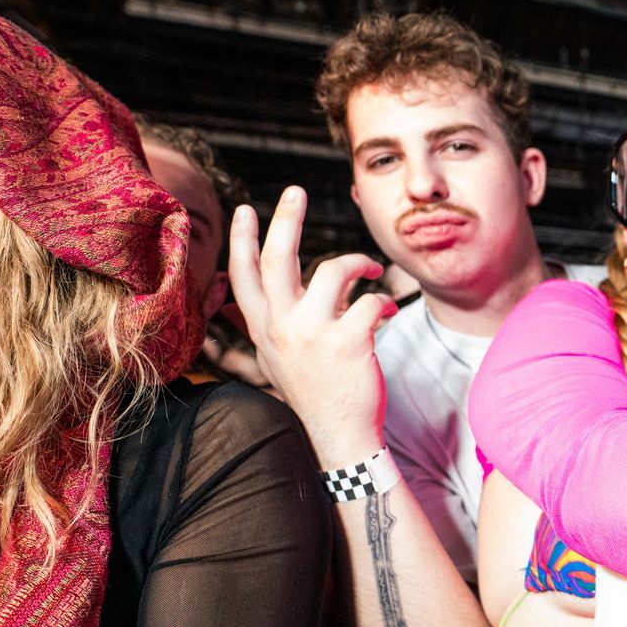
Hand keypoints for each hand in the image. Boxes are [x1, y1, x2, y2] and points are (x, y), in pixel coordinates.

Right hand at [227, 186, 398, 462]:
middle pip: (278, 259)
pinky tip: (384, 311)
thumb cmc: (316, 392)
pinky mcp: (347, 342)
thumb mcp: (277, 356)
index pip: (244, 276)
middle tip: (297, 189)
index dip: (243, 240)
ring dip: (359, 263)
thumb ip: (268, 320)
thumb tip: (243, 290)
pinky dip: (382, 300)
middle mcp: (281, 328)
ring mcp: (312, 335)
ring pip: (333, 270)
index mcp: (264, 330)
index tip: (245, 209)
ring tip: (371, 270)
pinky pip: (369, 300)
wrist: (340, 436)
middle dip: (286, 218)